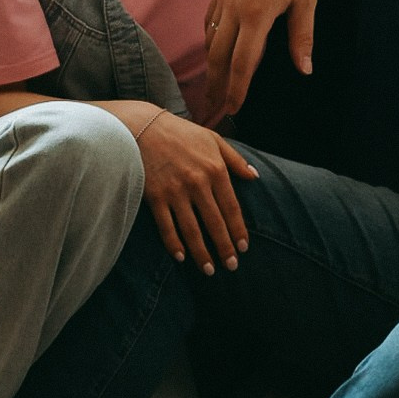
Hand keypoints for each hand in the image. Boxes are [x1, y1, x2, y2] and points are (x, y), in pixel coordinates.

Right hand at [135, 111, 258, 273]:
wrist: (144, 127)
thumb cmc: (182, 133)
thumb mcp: (214, 140)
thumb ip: (235, 160)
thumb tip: (254, 177)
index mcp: (215, 169)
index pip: (231, 207)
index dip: (238, 229)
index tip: (244, 247)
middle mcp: (198, 183)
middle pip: (214, 222)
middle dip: (224, 247)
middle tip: (231, 267)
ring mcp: (175, 191)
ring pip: (192, 230)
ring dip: (201, 253)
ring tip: (209, 270)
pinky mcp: (155, 197)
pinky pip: (166, 227)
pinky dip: (174, 244)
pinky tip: (181, 257)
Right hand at [204, 0, 320, 119]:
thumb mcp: (307, 0)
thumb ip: (302, 38)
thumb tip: (304, 70)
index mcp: (257, 14)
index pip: (243, 62)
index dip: (237, 89)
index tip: (233, 110)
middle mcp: (234, 8)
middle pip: (218, 57)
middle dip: (215, 86)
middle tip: (212, 111)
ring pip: (210, 40)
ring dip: (209, 67)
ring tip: (211, 89)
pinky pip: (209, 22)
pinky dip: (209, 41)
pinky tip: (214, 53)